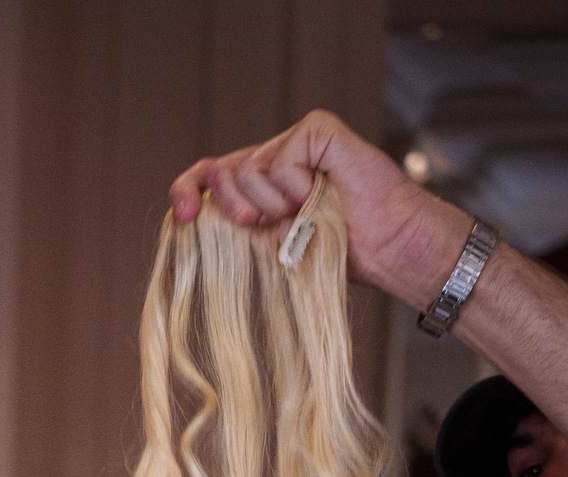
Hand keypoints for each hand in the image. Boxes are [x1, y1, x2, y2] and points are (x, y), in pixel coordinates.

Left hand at [169, 109, 468, 310]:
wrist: (385, 246)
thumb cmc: (335, 254)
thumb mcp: (272, 249)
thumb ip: (239, 231)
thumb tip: (195, 218)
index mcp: (258, 187)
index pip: (207, 176)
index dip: (186, 190)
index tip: (182, 218)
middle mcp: (274, 157)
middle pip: (221, 170)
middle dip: (230, 205)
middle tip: (254, 223)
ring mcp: (296, 140)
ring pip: (249, 169)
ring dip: (271, 204)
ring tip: (302, 212)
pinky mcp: (316, 129)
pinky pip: (281, 161)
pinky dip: (295, 188)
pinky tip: (318, 193)